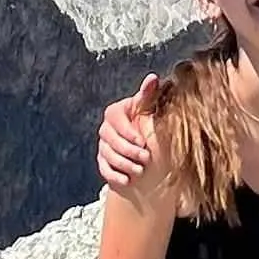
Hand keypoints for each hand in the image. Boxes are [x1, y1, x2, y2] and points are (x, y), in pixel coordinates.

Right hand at [96, 80, 162, 196]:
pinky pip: (103, 168)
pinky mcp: (103, 162)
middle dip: (127, 150)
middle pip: (109, 137)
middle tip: (146, 158)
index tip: (142, 141)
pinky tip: (128, 180)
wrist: (154, 155)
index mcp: (118, 112)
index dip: (126, 130)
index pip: (113, 117)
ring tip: (140, 171)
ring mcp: (104, 145)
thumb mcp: (152, 112)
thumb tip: (153, 77)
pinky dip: (115, 175)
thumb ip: (149, 96)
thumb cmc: (153, 128)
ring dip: (124, 163)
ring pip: (106, 154)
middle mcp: (108, 128)